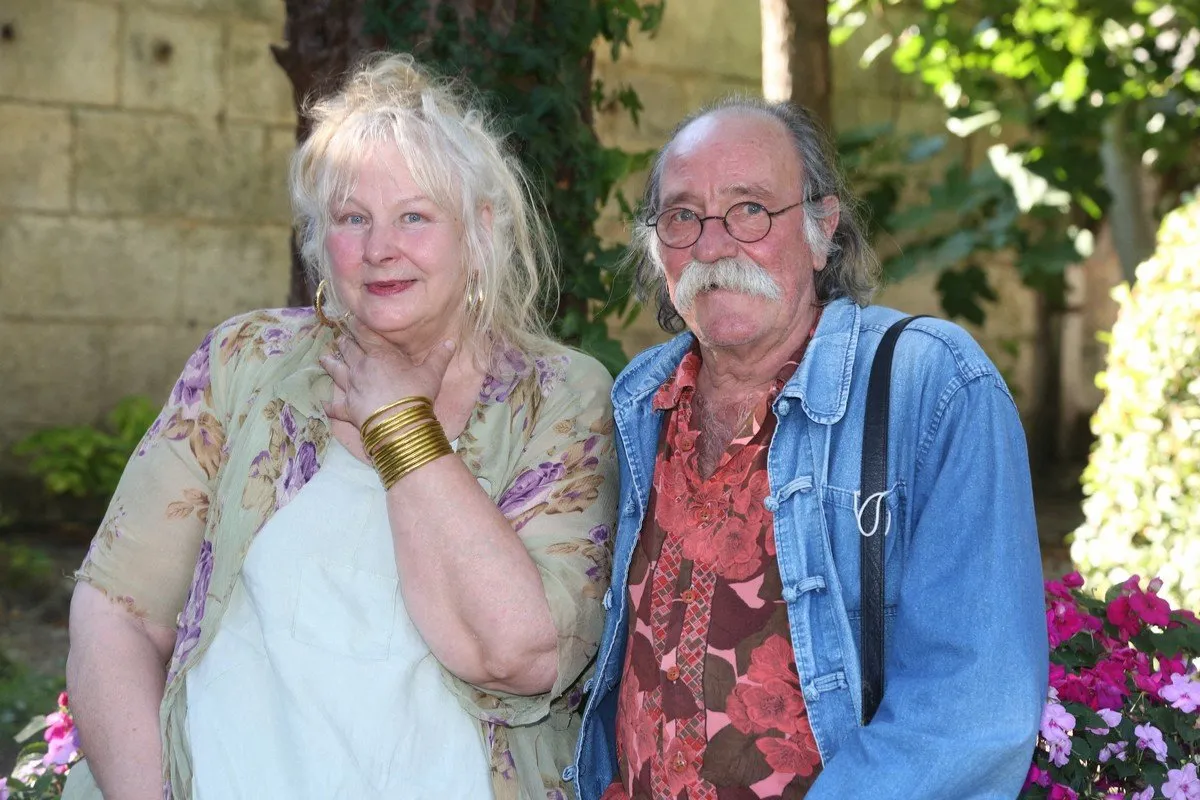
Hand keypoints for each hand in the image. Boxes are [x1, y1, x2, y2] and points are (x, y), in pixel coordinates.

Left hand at [319, 321, 456, 432]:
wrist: (400, 423)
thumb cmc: (416, 394)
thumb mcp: (432, 374)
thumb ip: (439, 357)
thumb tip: (451, 342)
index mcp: (380, 355)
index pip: (365, 335)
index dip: (358, 327)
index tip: (351, 320)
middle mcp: (361, 367)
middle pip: (348, 350)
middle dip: (344, 343)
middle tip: (339, 338)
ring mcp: (352, 388)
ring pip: (336, 372)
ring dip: (329, 364)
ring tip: (323, 358)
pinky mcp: (348, 409)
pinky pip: (335, 407)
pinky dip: (329, 406)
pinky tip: (324, 405)